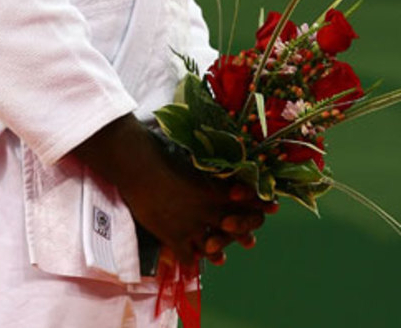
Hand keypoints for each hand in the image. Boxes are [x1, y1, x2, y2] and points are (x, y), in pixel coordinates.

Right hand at [73, 116, 274, 265]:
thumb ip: (207, 163)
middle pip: (232, 226)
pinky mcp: (172, 236)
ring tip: (221, 257)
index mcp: (212, 189)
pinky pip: (187, 255)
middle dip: (243, 233)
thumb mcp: (190, 158)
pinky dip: (190, 259)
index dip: (258, 205)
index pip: (243, 200)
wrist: (137, 166)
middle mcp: (205, 210)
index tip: (272, 207)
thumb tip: (218, 148)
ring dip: (217, 250)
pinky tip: (191, 261)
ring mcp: (189, 225)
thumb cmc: (160, 154)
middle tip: (250, 241)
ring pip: (211, 245)